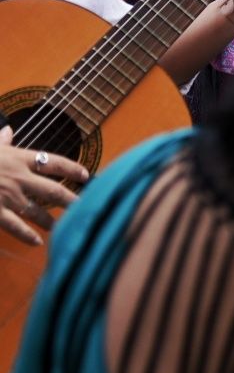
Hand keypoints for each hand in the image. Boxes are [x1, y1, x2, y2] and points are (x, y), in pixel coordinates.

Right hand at [0, 126, 87, 245]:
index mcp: (18, 158)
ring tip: (61, 227)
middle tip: (86, 206)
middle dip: (71, 199)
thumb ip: (1, 142)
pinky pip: (15, 226)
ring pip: (37, 211)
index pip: (54, 161)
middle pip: (53, 190)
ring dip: (51, 220)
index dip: (72, 168)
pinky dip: (27, 235)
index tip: (86, 175)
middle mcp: (18, 177)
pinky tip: (37, 242)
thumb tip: (8, 130)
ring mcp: (7, 195)